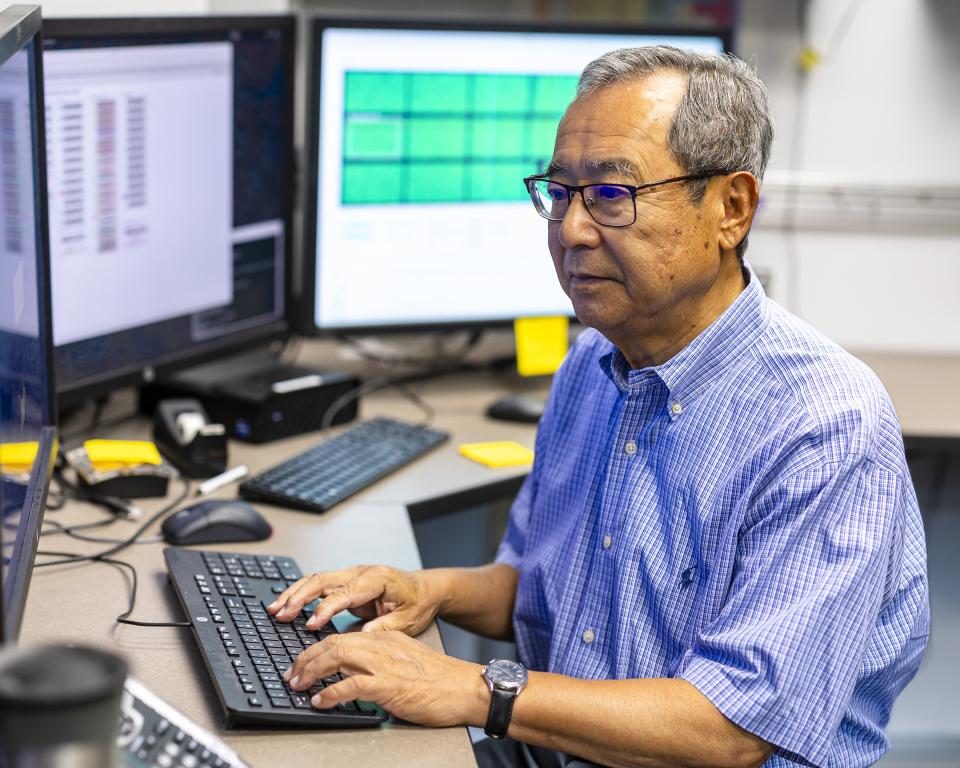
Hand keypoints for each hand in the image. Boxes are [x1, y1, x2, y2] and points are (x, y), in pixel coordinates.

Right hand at [266, 564, 440, 635]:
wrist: (426, 589)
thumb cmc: (418, 603)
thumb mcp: (406, 621)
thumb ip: (382, 629)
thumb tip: (360, 638)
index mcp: (377, 579)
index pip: (345, 593)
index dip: (326, 608)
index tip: (310, 624)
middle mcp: (361, 572)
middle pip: (323, 580)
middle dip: (299, 597)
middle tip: (281, 614)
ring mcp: (352, 574)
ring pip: (316, 579)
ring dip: (294, 593)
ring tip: (275, 609)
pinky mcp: (347, 581)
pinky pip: (320, 584)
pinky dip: (301, 593)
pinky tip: (287, 603)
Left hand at [284, 630, 487, 727]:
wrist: (465, 688)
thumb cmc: (440, 680)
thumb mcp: (406, 661)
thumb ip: (381, 662)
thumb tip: (353, 675)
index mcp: (385, 637)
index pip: (342, 636)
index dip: (317, 649)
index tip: (302, 663)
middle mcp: (382, 645)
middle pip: (333, 642)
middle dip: (306, 658)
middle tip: (291, 674)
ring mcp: (384, 663)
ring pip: (337, 656)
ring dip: (311, 671)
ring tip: (298, 684)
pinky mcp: (388, 685)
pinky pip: (350, 685)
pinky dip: (331, 693)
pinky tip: (320, 701)